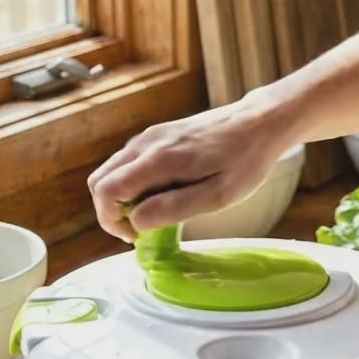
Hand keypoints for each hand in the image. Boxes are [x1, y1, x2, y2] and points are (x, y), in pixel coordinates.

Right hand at [87, 94, 292, 239]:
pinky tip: (163, 194)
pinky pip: (128, 163)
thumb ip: (174, 208)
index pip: (106, 190)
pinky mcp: (157, 135)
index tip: (136, 237)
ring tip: (156, 214)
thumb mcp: (218, 195)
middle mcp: (146, 143)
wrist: (259, 122)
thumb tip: (136, 222)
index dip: (112, 220)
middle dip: (111, 212)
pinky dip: (133, 184)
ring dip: (122, 198)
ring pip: (111, 171)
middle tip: (141, 230)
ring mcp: (149, 136)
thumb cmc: (245, 160)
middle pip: (99, 181)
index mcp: (159, 159)